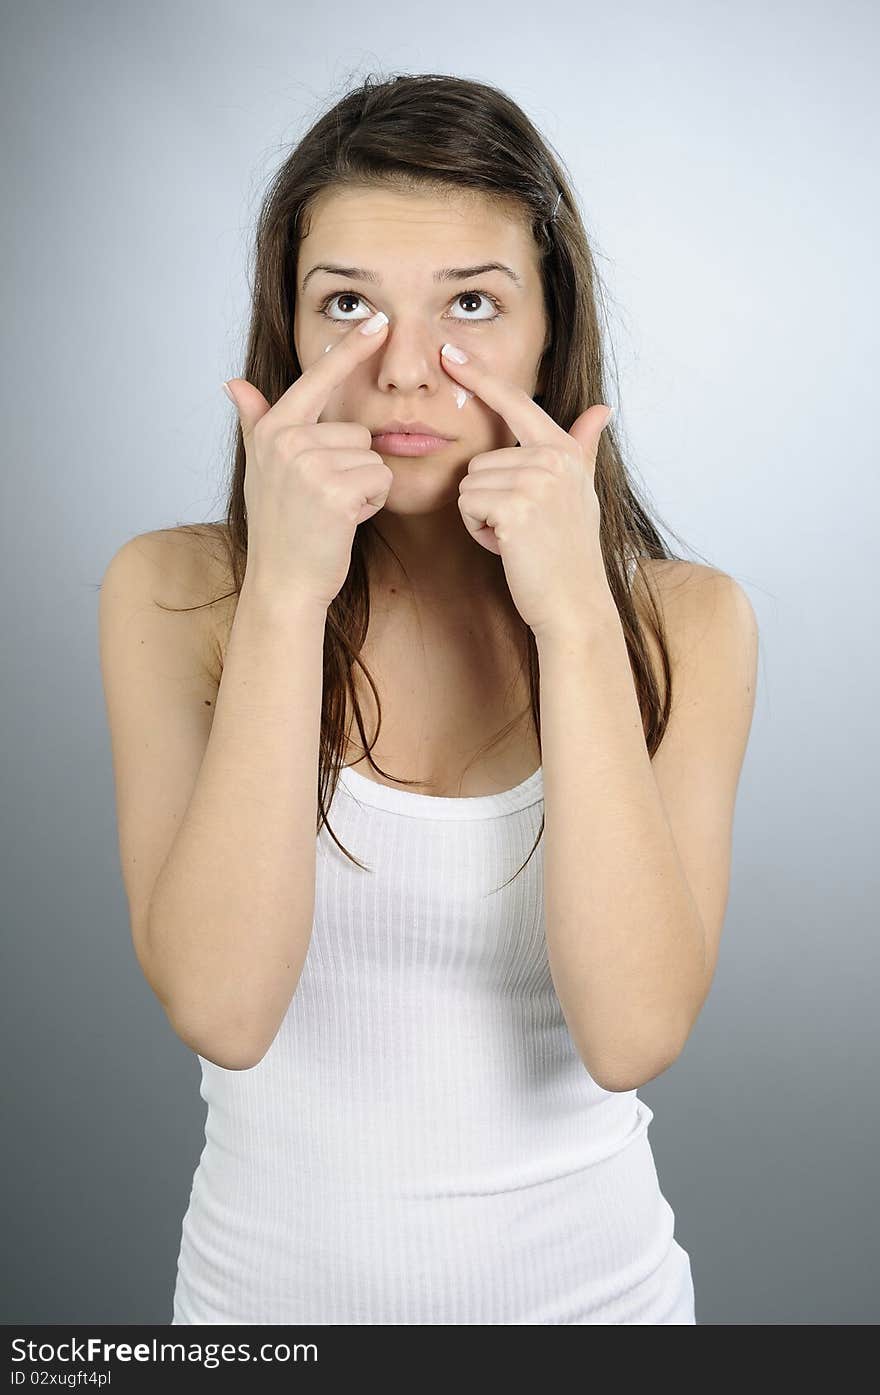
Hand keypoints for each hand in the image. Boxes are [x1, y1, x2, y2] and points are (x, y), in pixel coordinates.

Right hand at [223, 313, 393, 610]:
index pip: (317, 379)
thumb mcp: (261, 469)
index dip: (351, 349)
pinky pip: (380, 480)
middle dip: (353, 467)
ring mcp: (310, 465)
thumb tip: (233, 383)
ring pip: (372, 458)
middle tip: (324, 500)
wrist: (283, 582)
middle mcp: (287, 441)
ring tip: (333, 512)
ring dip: (364, 488)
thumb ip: (255, 422)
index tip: (379, 320)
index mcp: (273, 430)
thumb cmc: (279, 528)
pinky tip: (344, 522)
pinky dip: (372, 504)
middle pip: (357, 432)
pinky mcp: (335, 490)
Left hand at [439, 343, 614, 640]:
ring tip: (517, 538)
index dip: (480, 378)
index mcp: (564, 450)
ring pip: (469, 484)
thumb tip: (602, 409)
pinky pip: (467, 505)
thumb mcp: (579, 492)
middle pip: (480, 460)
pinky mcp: (514, 506)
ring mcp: (535, 481)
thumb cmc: (569, 553)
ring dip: (482, 517)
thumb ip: (582, 447)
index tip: (449, 352)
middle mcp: (552, 458)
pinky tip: (508, 547)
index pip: (516, 403)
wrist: (574, 603)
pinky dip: (478, 531)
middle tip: (522, 528)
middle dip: (488, 498)